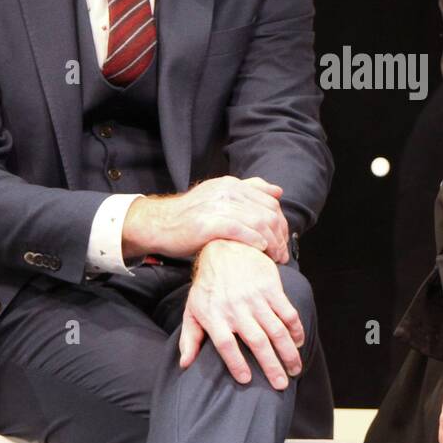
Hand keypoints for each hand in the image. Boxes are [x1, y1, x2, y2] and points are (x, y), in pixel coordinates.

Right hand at [122, 175, 290, 262]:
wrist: (159, 224)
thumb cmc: (191, 216)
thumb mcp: (220, 197)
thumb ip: (249, 191)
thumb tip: (278, 191)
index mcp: (232, 184)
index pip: (270, 202)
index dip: (282, 223)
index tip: (283, 240)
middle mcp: (228, 191)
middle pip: (268, 213)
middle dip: (280, 236)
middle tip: (283, 254)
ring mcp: (218, 206)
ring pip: (259, 222)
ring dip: (272, 243)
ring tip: (276, 257)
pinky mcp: (209, 223)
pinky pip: (241, 231)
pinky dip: (255, 241)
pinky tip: (260, 250)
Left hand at [178, 238, 304, 389]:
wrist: (225, 248)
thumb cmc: (208, 284)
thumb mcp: (193, 309)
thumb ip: (189, 338)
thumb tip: (185, 364)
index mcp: (215, 315)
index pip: (226, 345)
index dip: (236, 363)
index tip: (247, 380)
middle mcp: (236, 308)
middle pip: (257, 341)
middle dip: (271, 366)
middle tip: (281, 385)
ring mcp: (255, 297)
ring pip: (276, 329)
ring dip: (288, 351)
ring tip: (294, 369)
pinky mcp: (271, 287)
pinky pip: (287, 311)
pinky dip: (295, 328)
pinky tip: (298, 342)